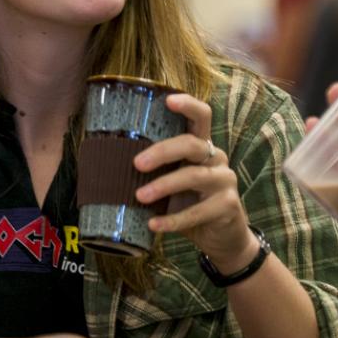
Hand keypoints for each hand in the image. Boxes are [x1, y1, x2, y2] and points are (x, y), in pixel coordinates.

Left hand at [133, 93, 257, 270]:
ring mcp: (225, 181)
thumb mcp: (174, 182)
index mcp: (203, 146)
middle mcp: (217, 158)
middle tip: (136, 163)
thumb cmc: (190, 203)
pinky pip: (197, 212)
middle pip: (191, 145)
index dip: (188, 105)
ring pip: (194, 176)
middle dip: (162, 152)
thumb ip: (155, 172)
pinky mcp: (229, 206)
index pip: (202, 117)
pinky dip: (173, 220)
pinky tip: (154, 225)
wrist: (222, 237)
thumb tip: (109, 165)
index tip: (168, 100)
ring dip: (164, 186)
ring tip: (140, 197)